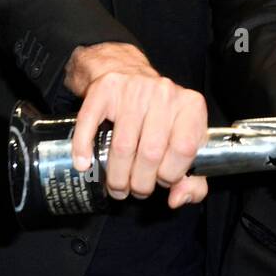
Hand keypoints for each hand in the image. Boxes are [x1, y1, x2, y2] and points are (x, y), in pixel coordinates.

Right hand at [65, 42, 208, 208]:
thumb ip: (192, 178)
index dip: (171, 174)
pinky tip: (84, 164)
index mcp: (190, 106)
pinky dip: (84, 148)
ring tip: (117, 186)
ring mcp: (133, 89)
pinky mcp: (105, 89)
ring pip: (123, 146)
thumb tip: (178, 199)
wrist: (130, 75)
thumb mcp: (186, 142)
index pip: (184, 149)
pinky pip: (90, 123)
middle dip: (141, 183)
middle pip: (151, 152)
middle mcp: (164, 94)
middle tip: (135, 190)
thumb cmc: (161, 117)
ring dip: (117, 176)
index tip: (162, 181)